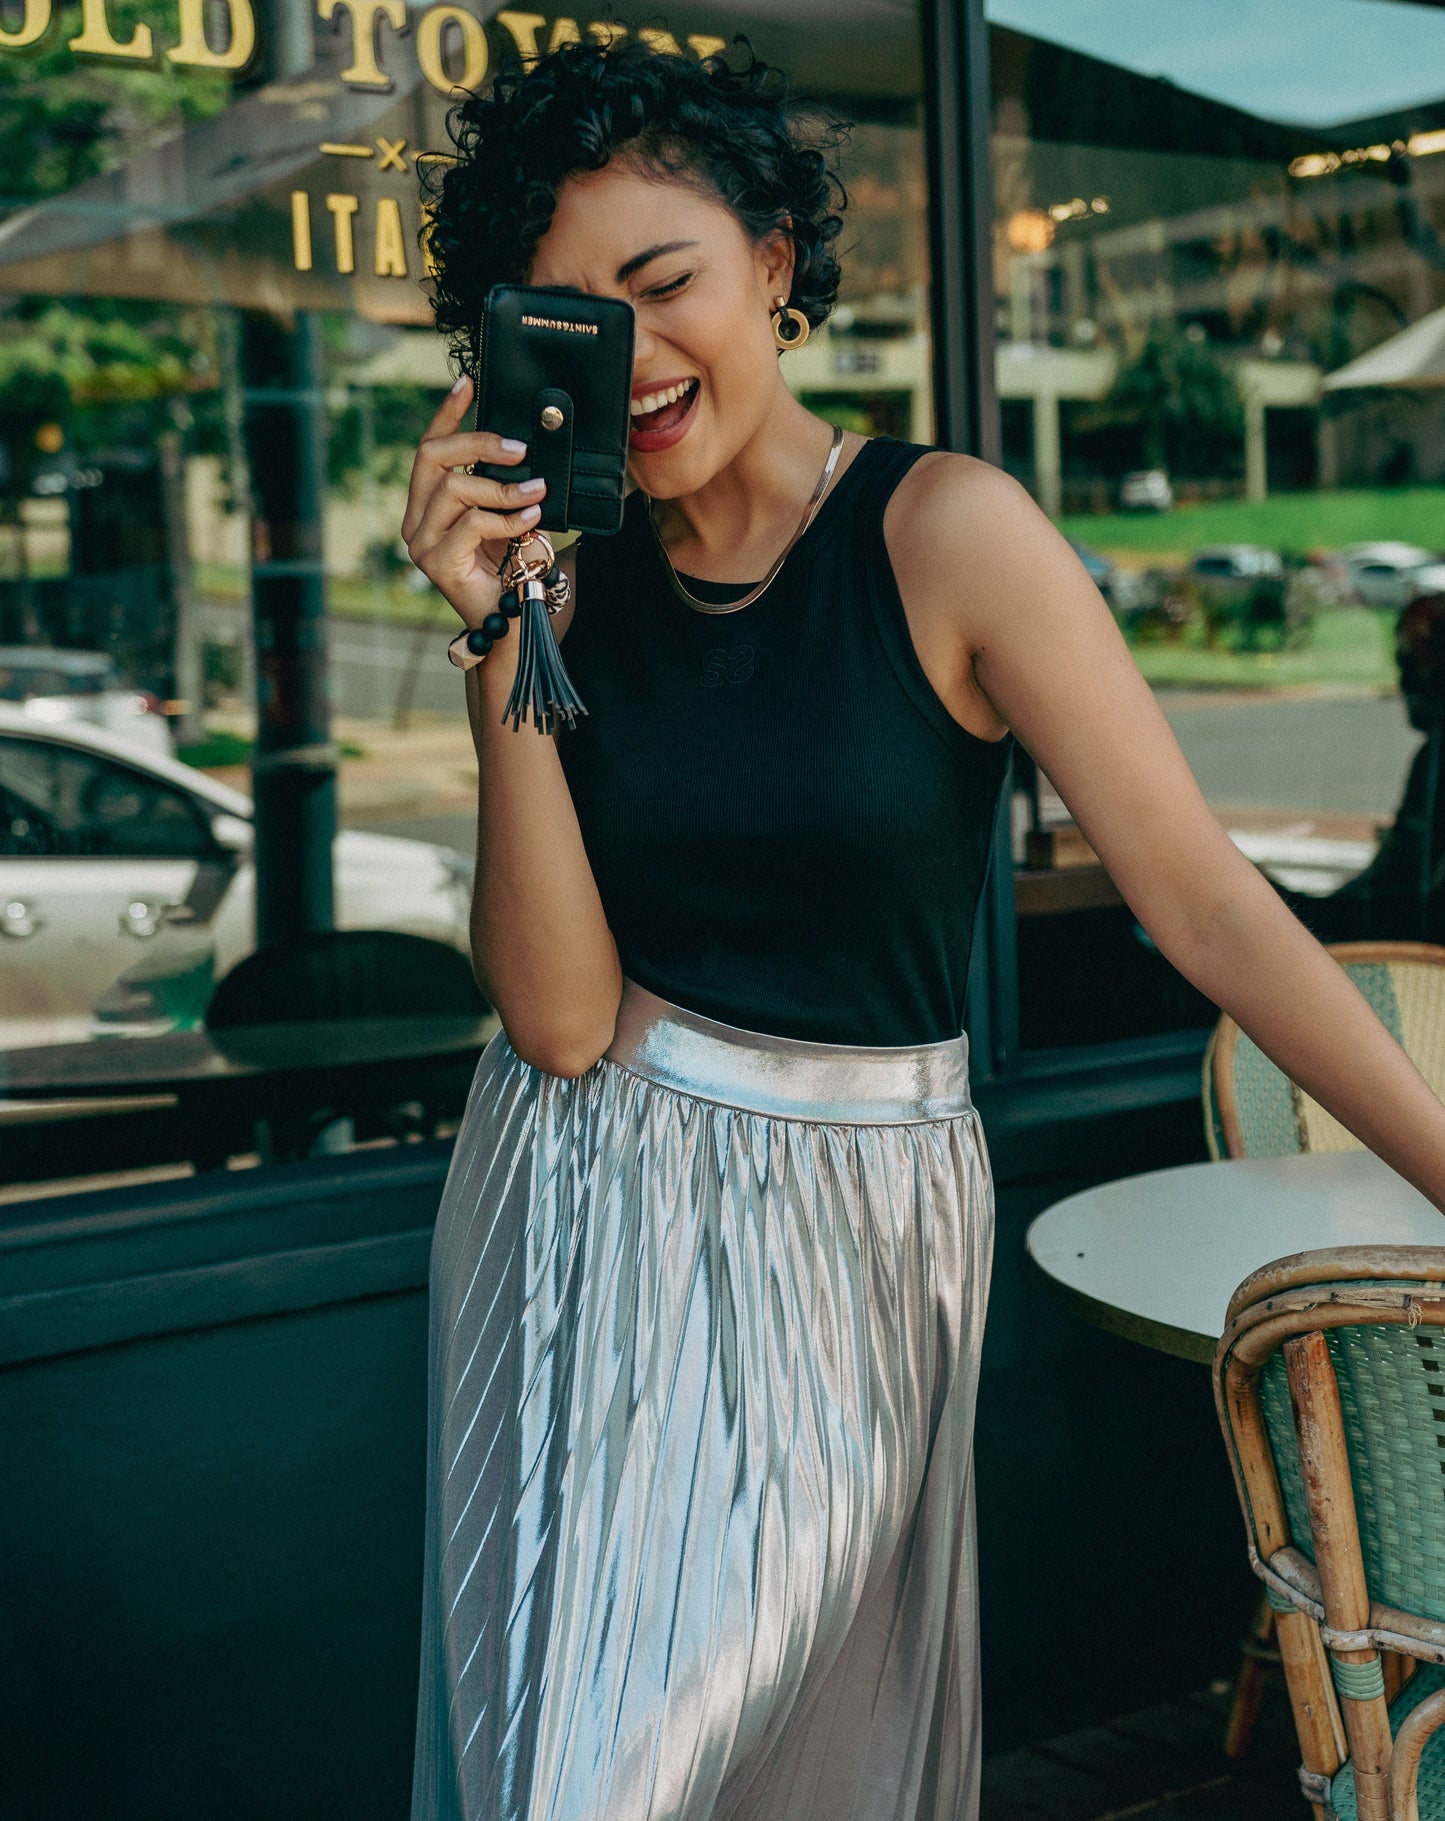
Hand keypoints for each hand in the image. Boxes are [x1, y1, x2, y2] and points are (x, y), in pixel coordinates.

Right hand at [401, 375, 546, 627]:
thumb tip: (528, 451)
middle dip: (479, 443)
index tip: (469, 383)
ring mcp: (421, 543)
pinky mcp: (436, 563)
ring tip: (536, 491)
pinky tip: (530, 520)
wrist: (514, 625)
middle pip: (433, 458)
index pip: (430, 448)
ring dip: (503, 487)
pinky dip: (507, 518)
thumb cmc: (515, 570)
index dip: (447, 413)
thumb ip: (508, 486)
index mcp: (427, 504)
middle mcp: (415, 520)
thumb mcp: (512, 517)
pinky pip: (472, 524)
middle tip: (521, 448)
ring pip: (455, 490)